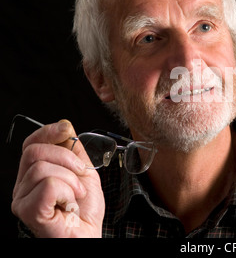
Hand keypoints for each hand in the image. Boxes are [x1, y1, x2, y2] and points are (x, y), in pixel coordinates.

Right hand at [11, 120, 104, 236]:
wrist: (88, 233)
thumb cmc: (84, 209)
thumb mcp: (83, 170)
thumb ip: (73, 149)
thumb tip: (65, 125)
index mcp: (33, 174)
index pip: (31, 143)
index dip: (48, 132)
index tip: (66, 130)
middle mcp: (22, 186)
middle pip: (34, 152)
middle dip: (66, 158)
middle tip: (80, 175)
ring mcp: (22, 199)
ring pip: (43, 168)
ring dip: (71, 180)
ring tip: (75, 195)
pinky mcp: (29, 211)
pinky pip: (48, 185)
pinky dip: (67, 192)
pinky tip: (69, 204)